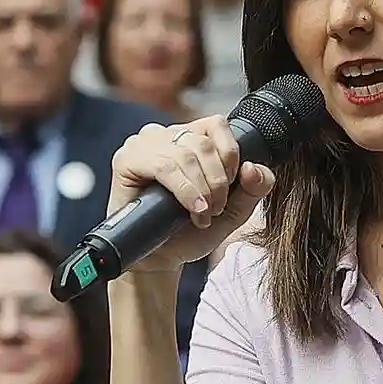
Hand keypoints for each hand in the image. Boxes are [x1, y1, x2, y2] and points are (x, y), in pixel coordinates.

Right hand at [108, 117, 275, 270]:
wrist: (160, 259)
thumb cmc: (190, 231)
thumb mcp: (233, 210)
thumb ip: (255, 187)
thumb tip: (253, 167)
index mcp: (190, 136)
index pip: (217, 124)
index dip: (230, 155)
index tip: (231, 186)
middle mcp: (165, 135)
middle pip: (203, 143)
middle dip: (218, 181)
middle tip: (216, 209)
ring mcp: (143, 144)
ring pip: (186, 155)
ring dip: (202, 189)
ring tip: (202, 214)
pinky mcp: (126, 159)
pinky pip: (163, 166)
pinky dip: (184, 190)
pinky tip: (191, 209)